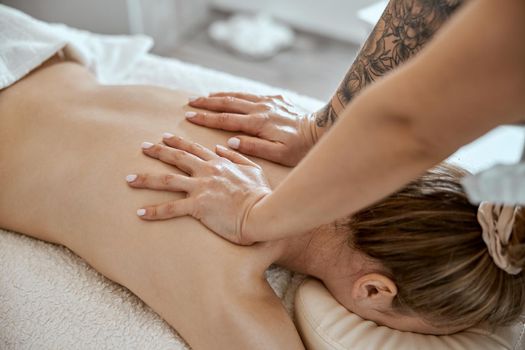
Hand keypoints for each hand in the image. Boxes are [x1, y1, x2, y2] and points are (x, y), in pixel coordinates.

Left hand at [126, 134, 270, 244]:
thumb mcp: (252, 169)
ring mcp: (201, 188)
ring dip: (146, 179)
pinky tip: (140, 212)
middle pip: (177, 158)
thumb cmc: (261, 194)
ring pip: (167, 181)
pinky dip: (154, 211)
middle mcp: (206, 172)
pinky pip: (171, 208)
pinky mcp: (198, 206)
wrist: (262, 212)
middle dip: (157, 151)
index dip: (178, 142)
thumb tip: (221, 147)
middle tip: (142, 147)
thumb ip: (236, 156)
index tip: (165, 137)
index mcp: (219, 163)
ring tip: (128, 180)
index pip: (194, 149)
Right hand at [186, 92, 317, 166]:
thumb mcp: (278, 154)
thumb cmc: (300, 147)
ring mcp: (268, 102)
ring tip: (205, 96)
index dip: (206, 118)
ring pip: (239, 96)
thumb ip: (254, 148)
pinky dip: (237, 94)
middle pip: (228, 103)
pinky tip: (231, 95)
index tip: (190, 116)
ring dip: (220, 96)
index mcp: (258, 123)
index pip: (226, 120)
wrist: (322, 130)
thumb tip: (231, 142)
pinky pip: (251, 94)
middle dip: (207, 102)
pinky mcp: (276, 99)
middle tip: (190, 102)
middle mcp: (261, 108)